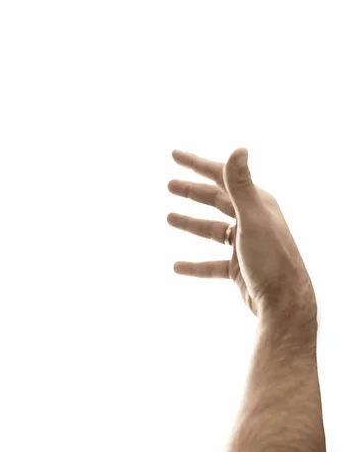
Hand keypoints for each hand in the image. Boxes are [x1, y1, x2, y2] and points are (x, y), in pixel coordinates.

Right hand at [167, 148, 316, 321]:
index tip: (174, 155)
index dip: (196, 164)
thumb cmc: (270, 258)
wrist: (284, 302)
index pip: (221, 177)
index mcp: (256, 203)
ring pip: (212, 230)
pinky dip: (195, 265)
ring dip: (190, 224)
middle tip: (169, 185)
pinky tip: (176, 267)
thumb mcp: (251, 218)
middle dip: (191, 192)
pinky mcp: (240, 267)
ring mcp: (246, 244)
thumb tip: (238, 148)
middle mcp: (252, 220)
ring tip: (169, 218)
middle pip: (215, 201)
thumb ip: (240, 185)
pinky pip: (212, 263)